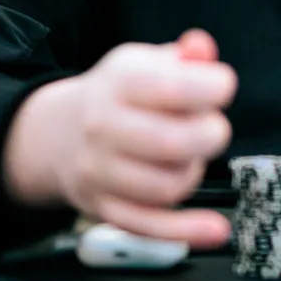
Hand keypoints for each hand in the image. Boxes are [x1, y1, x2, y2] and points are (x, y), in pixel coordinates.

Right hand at [4, 29, 235, 246]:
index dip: (212, 88)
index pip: (171, 88)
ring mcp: (99, 172)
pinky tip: (216, 230)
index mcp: (118, 83)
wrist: (58, 133)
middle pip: (171, 143)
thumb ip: (183, 56)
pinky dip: (186, 231)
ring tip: (189, 156)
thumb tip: (201, 48)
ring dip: (193, 172)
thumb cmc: (121, 95)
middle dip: (209, 136)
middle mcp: (102, 127)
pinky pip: (148, 227)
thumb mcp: (146, 62)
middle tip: (212, 128)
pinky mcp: (103, 208)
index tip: (222, 87)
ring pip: (165, 187)